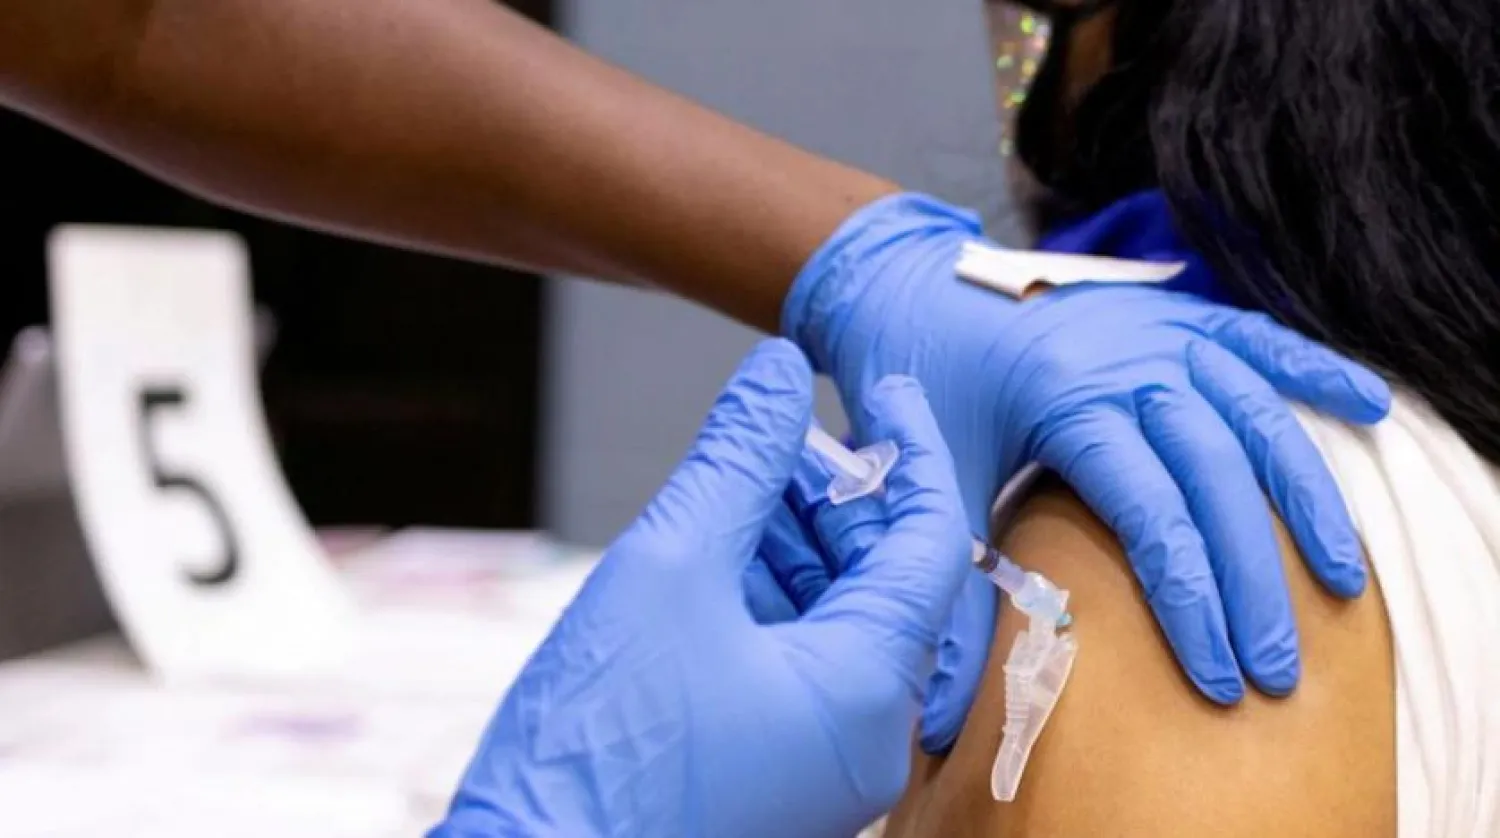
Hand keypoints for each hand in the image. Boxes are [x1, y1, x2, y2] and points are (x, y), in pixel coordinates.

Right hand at [432, 340, 972, 837]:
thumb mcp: (667, 571)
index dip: (911, 451)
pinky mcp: (773, 771)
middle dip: (834, 496)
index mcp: (866, 692)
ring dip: (792, 542)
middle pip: (880, 580)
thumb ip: (735, 462)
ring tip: (737, 483)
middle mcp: (864, 737)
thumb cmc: (595, 755)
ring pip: (832, 619)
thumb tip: (780, 374)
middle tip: (780, 430)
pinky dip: (764, 598)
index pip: (930, 542)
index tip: (882, 386)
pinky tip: (714, 554)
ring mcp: (819, 761)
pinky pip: (795, 663)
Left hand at [785, 194, 1390, 737]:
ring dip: (1303, 497)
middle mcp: (1129, 359)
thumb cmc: (913, 379)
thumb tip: (947, 695)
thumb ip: (951, 572)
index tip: (1216, 671)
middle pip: (1216, 476)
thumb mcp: (929, 472)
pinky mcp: (1169, 312)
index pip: (1153, 514)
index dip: (1191, 599)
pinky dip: (1315, 371)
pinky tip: (1369, 408)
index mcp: (1068, 400)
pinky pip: (1257, 338)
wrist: (901, 279)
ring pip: (1255, 415)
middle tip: (1278, 663)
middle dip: (1253, 578)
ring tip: (1338, 576)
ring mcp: (1157, 329)